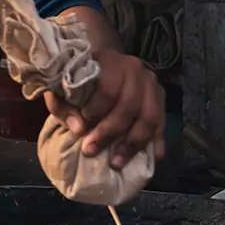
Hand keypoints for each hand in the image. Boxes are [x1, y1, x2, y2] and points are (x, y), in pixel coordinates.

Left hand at [42, 50, 164, 169]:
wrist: (104, 62)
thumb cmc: (80, 77)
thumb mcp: (62, 87)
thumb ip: (63, 106)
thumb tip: (79, 129)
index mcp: (109, 62)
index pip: (107, 90)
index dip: (95, 113)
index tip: (81, 131)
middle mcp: (134, 69)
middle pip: (128, 106)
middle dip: (110, 133)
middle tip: (92, 151)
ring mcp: (151, 83)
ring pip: (149, 117)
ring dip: (133, 143)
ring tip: (117, 162)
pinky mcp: (160, 96)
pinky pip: (162, 122)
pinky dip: (158, 141)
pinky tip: (153, 157)